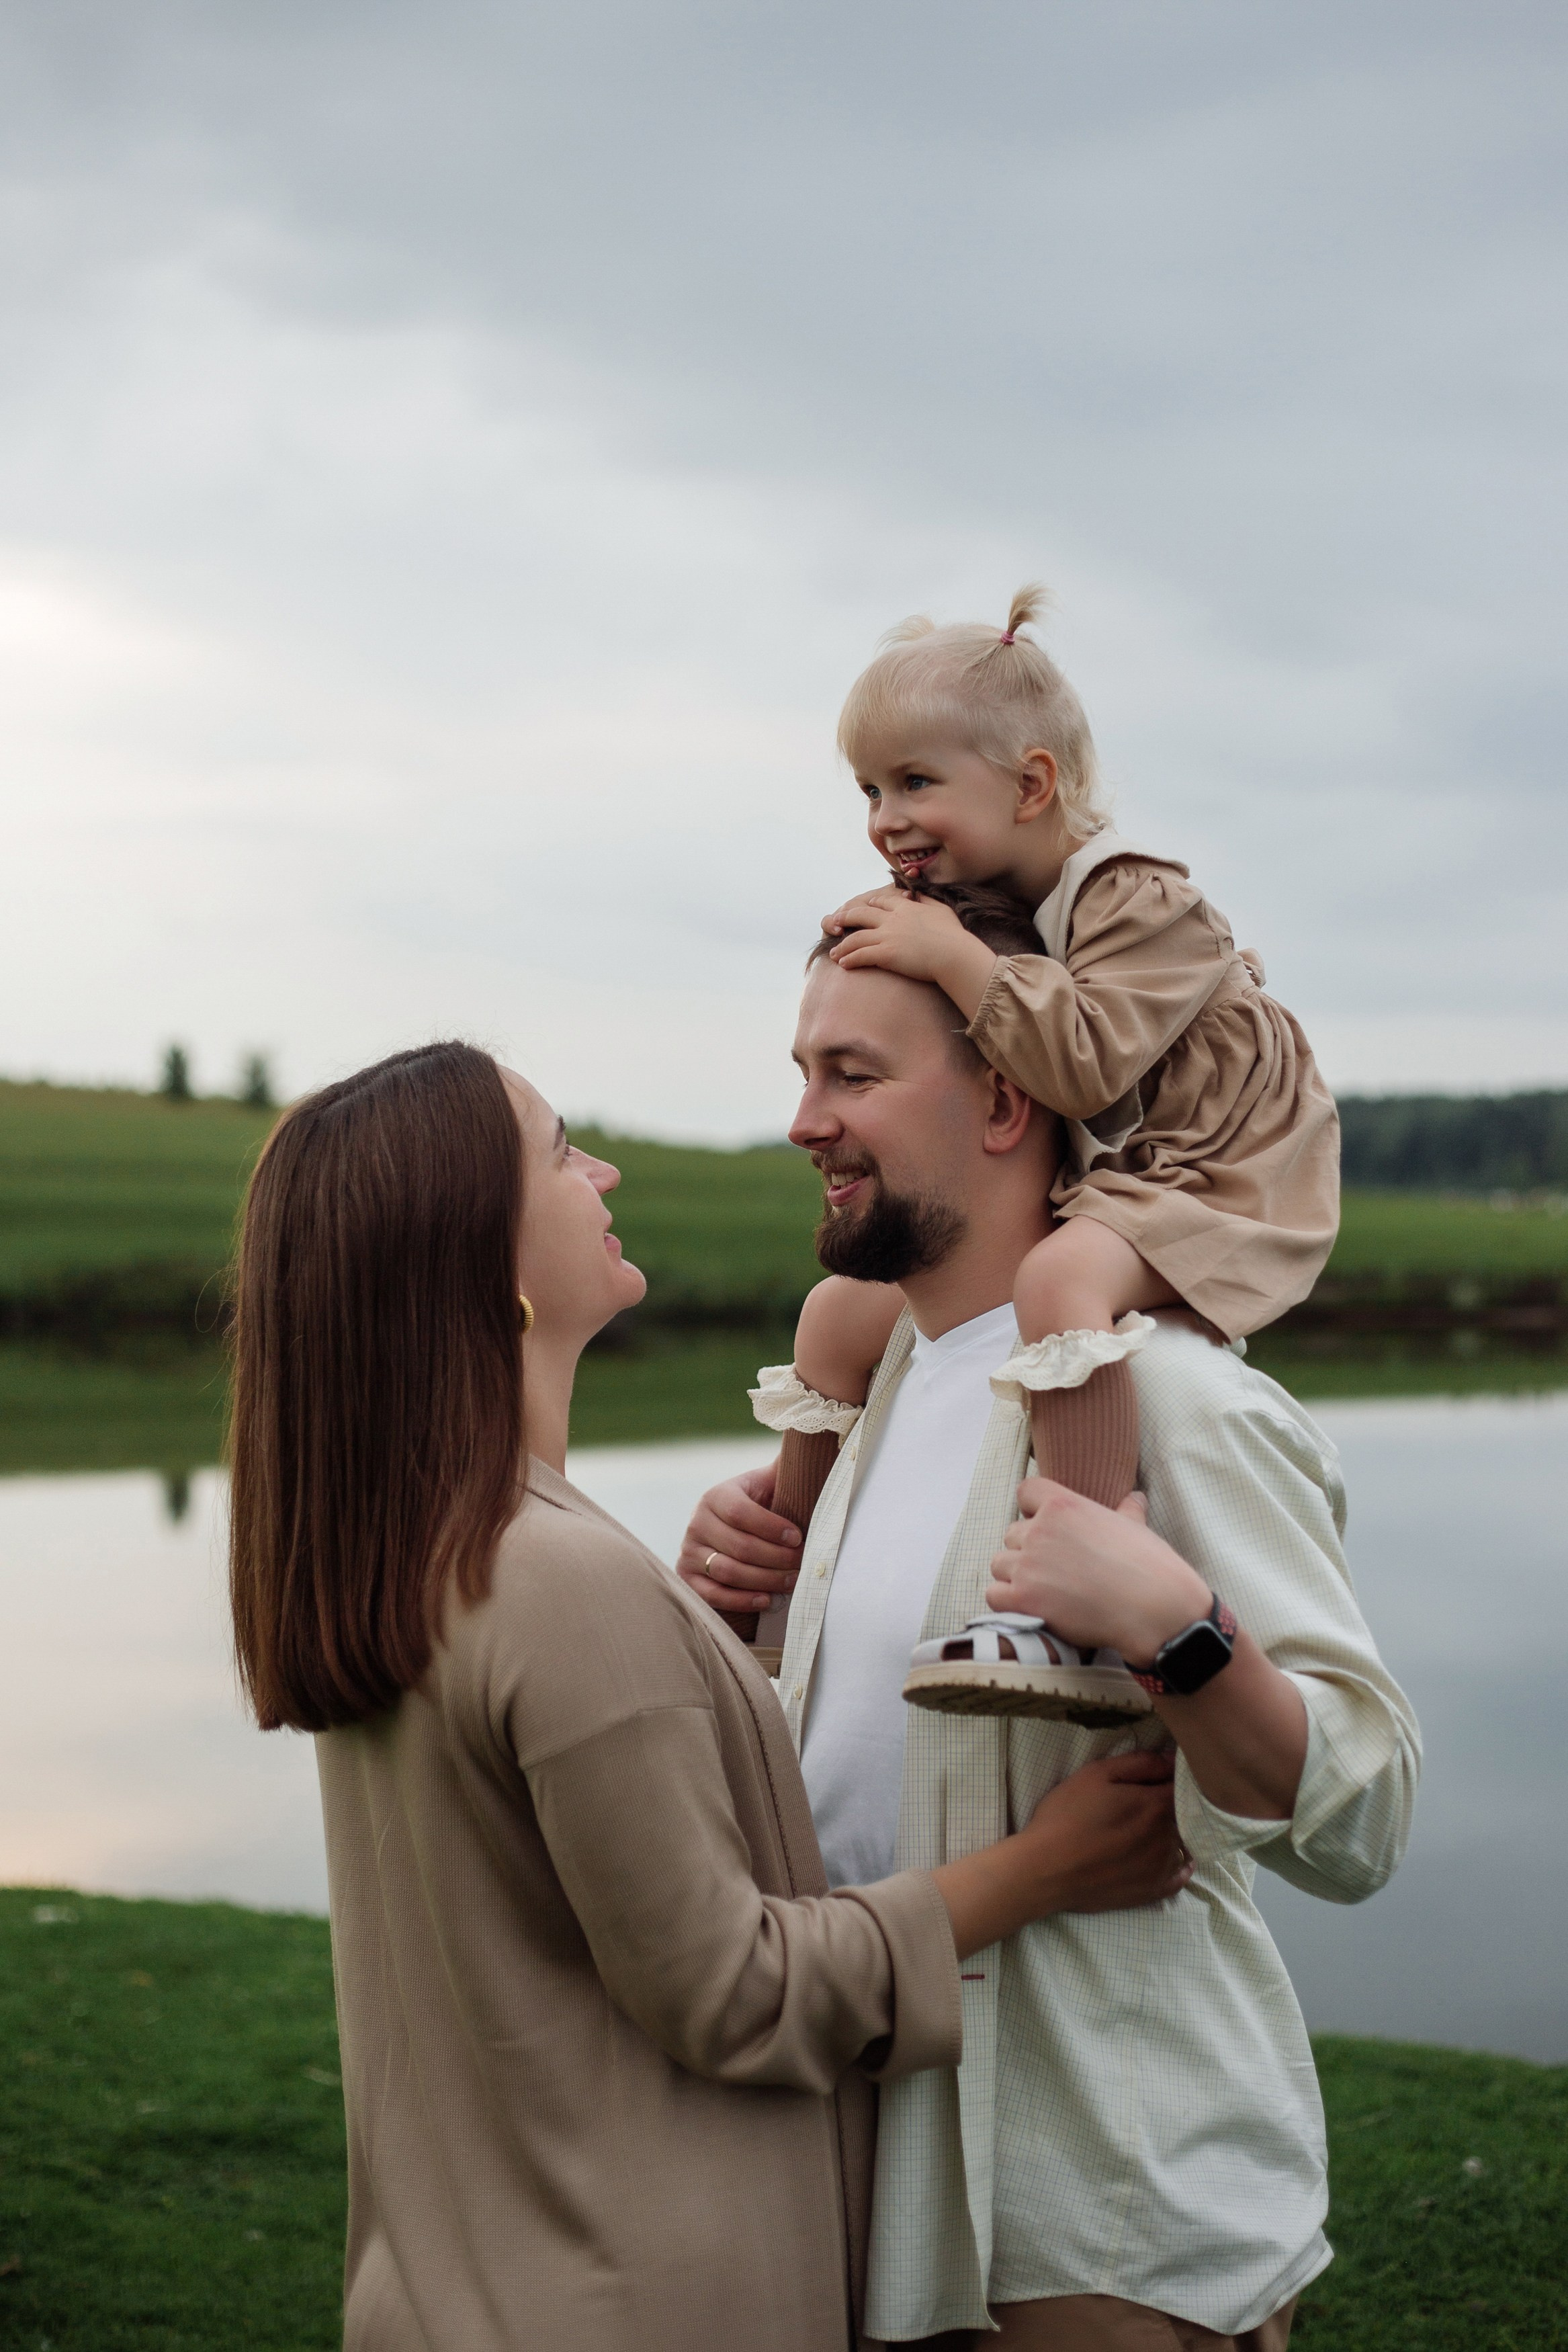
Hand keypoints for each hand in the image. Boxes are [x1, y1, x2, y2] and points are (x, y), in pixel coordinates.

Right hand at [676, 1465, 801, 1616]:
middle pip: (739, 1546)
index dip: (772, 1527)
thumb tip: (813, 1440)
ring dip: (764, 1580)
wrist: (732, 1529)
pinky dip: (741, 1600)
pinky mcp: (687, 1577)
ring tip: (791, 1582)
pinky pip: (712, 1594)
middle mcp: (696, 1522)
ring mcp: (688, 1551)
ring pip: (727, 1571)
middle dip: (777, 1558)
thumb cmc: (760, 1506)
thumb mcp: (769, 1483)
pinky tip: (767, 1599)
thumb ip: (787, 1467)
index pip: (740, 1512)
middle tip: (803, 1564)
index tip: (799, 1537)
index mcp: (716, 1496)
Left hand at [820, 889, 997, 1014]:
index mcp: (906, 907)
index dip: (870, 904)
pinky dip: (850, 959)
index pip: (882, 901)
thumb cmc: (953, 935)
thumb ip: (928, 900)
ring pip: (856, 938)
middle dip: (846, 918)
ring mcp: (888, 936)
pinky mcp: (886, 954)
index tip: (863, 907)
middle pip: (862, 914)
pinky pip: (861, 955)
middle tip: (835, 923)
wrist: (954, 954)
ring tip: (834, 953)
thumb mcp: (942, 910)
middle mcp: (893, 919)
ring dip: (842, 946)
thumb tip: (920, 895)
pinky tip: (842, 965)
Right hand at [932, 1748, 1189, 1957]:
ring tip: (1153, 1827)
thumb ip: (1140, 1764)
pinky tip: (1171, 1857)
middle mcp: (1168, 1836)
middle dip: (1174, 1804)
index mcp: (1157, 1804)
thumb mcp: (1096, 1775)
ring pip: (1184, 1843)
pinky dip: (1179, 1864)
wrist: (1046, 1869)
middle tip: (1152, 1801)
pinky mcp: (1153, 1891)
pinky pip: (1180, 1876)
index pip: (1184, 1785)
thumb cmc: (1067, 1816)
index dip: (1175, 1777)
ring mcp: (1163, 1867)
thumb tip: (1171, 1759)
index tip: (1163, 1775)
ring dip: (1175, 1832)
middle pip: (1186, 1814)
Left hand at [986, 1483, 1211, 1665]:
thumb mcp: (1135, 1527)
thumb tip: (1135, 1497)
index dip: (1033, 1510)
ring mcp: (1028, 1565)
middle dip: (1028, 1550)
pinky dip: (1008, 1603)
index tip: (1047, 1529)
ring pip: (1000, 1564)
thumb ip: (1126, 1511)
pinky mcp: (1023, 1599)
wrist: (1153, 1609)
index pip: (1026, 1492)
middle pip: (1011, 1533)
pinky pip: (994, 1595)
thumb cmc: (1149, 1566)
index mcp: (1063, 1505)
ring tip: (1046, 1592)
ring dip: (1016, 1577)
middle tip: (1055, 1570)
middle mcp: (1040, 1530)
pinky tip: (1033, 1608)